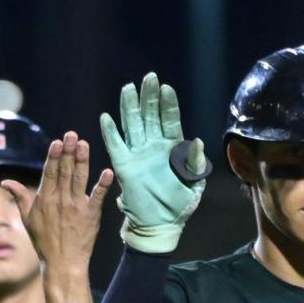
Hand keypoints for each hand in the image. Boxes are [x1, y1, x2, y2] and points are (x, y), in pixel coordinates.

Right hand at [3, 132, 112, 278]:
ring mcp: (77, 207)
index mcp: (45, 199)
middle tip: (73, 135)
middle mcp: (60, 200)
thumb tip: (6, 182)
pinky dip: (103, 185)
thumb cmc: (44, 242)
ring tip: (84, 144)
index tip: (58, 141)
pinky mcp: (91, 215)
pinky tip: (107, 172)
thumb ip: (20, 197)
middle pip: (65, 171)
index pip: (49, 173)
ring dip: (83, 161)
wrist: (62, 263)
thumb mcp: (28, 219)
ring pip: (79, 179)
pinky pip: (98, 197)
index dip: (54, 156)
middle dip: (69, 152)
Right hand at [99, 72, 206, 253]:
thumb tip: (197, 141)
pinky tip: (106, 117)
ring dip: (129, 107)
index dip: (168, 104)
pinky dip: (110, 132)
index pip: (170, 120)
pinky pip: (115, 146)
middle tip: (149, 78)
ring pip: (132, 125)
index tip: (166, 88)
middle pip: (150, 116)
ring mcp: (138, 154)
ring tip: (128, 88)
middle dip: (149, 97)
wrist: (160, 224)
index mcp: (174, 148)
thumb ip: (195, 163)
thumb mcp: (195, 185)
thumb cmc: (180, 205)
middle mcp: (154, 146)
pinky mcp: (124, 166)